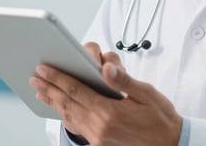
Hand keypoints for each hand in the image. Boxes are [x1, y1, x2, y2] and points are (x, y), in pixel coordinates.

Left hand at [29, 43, 182, 145]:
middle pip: (67, 103)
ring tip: (41, 91)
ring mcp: (98, 138)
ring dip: (53, 102)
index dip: (58, 78)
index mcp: (109, 112)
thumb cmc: (160, 118)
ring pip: (69, 116)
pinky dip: (65, 115)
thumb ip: (123, 80)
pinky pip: (77, 126)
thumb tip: (106, 67)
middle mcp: (99, 127)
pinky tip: (59, 108)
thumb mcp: (146, 94)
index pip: (76, 90)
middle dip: (50, 88)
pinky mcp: (99, 143)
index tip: (44, 68)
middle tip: (34, 77)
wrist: (170, 144)